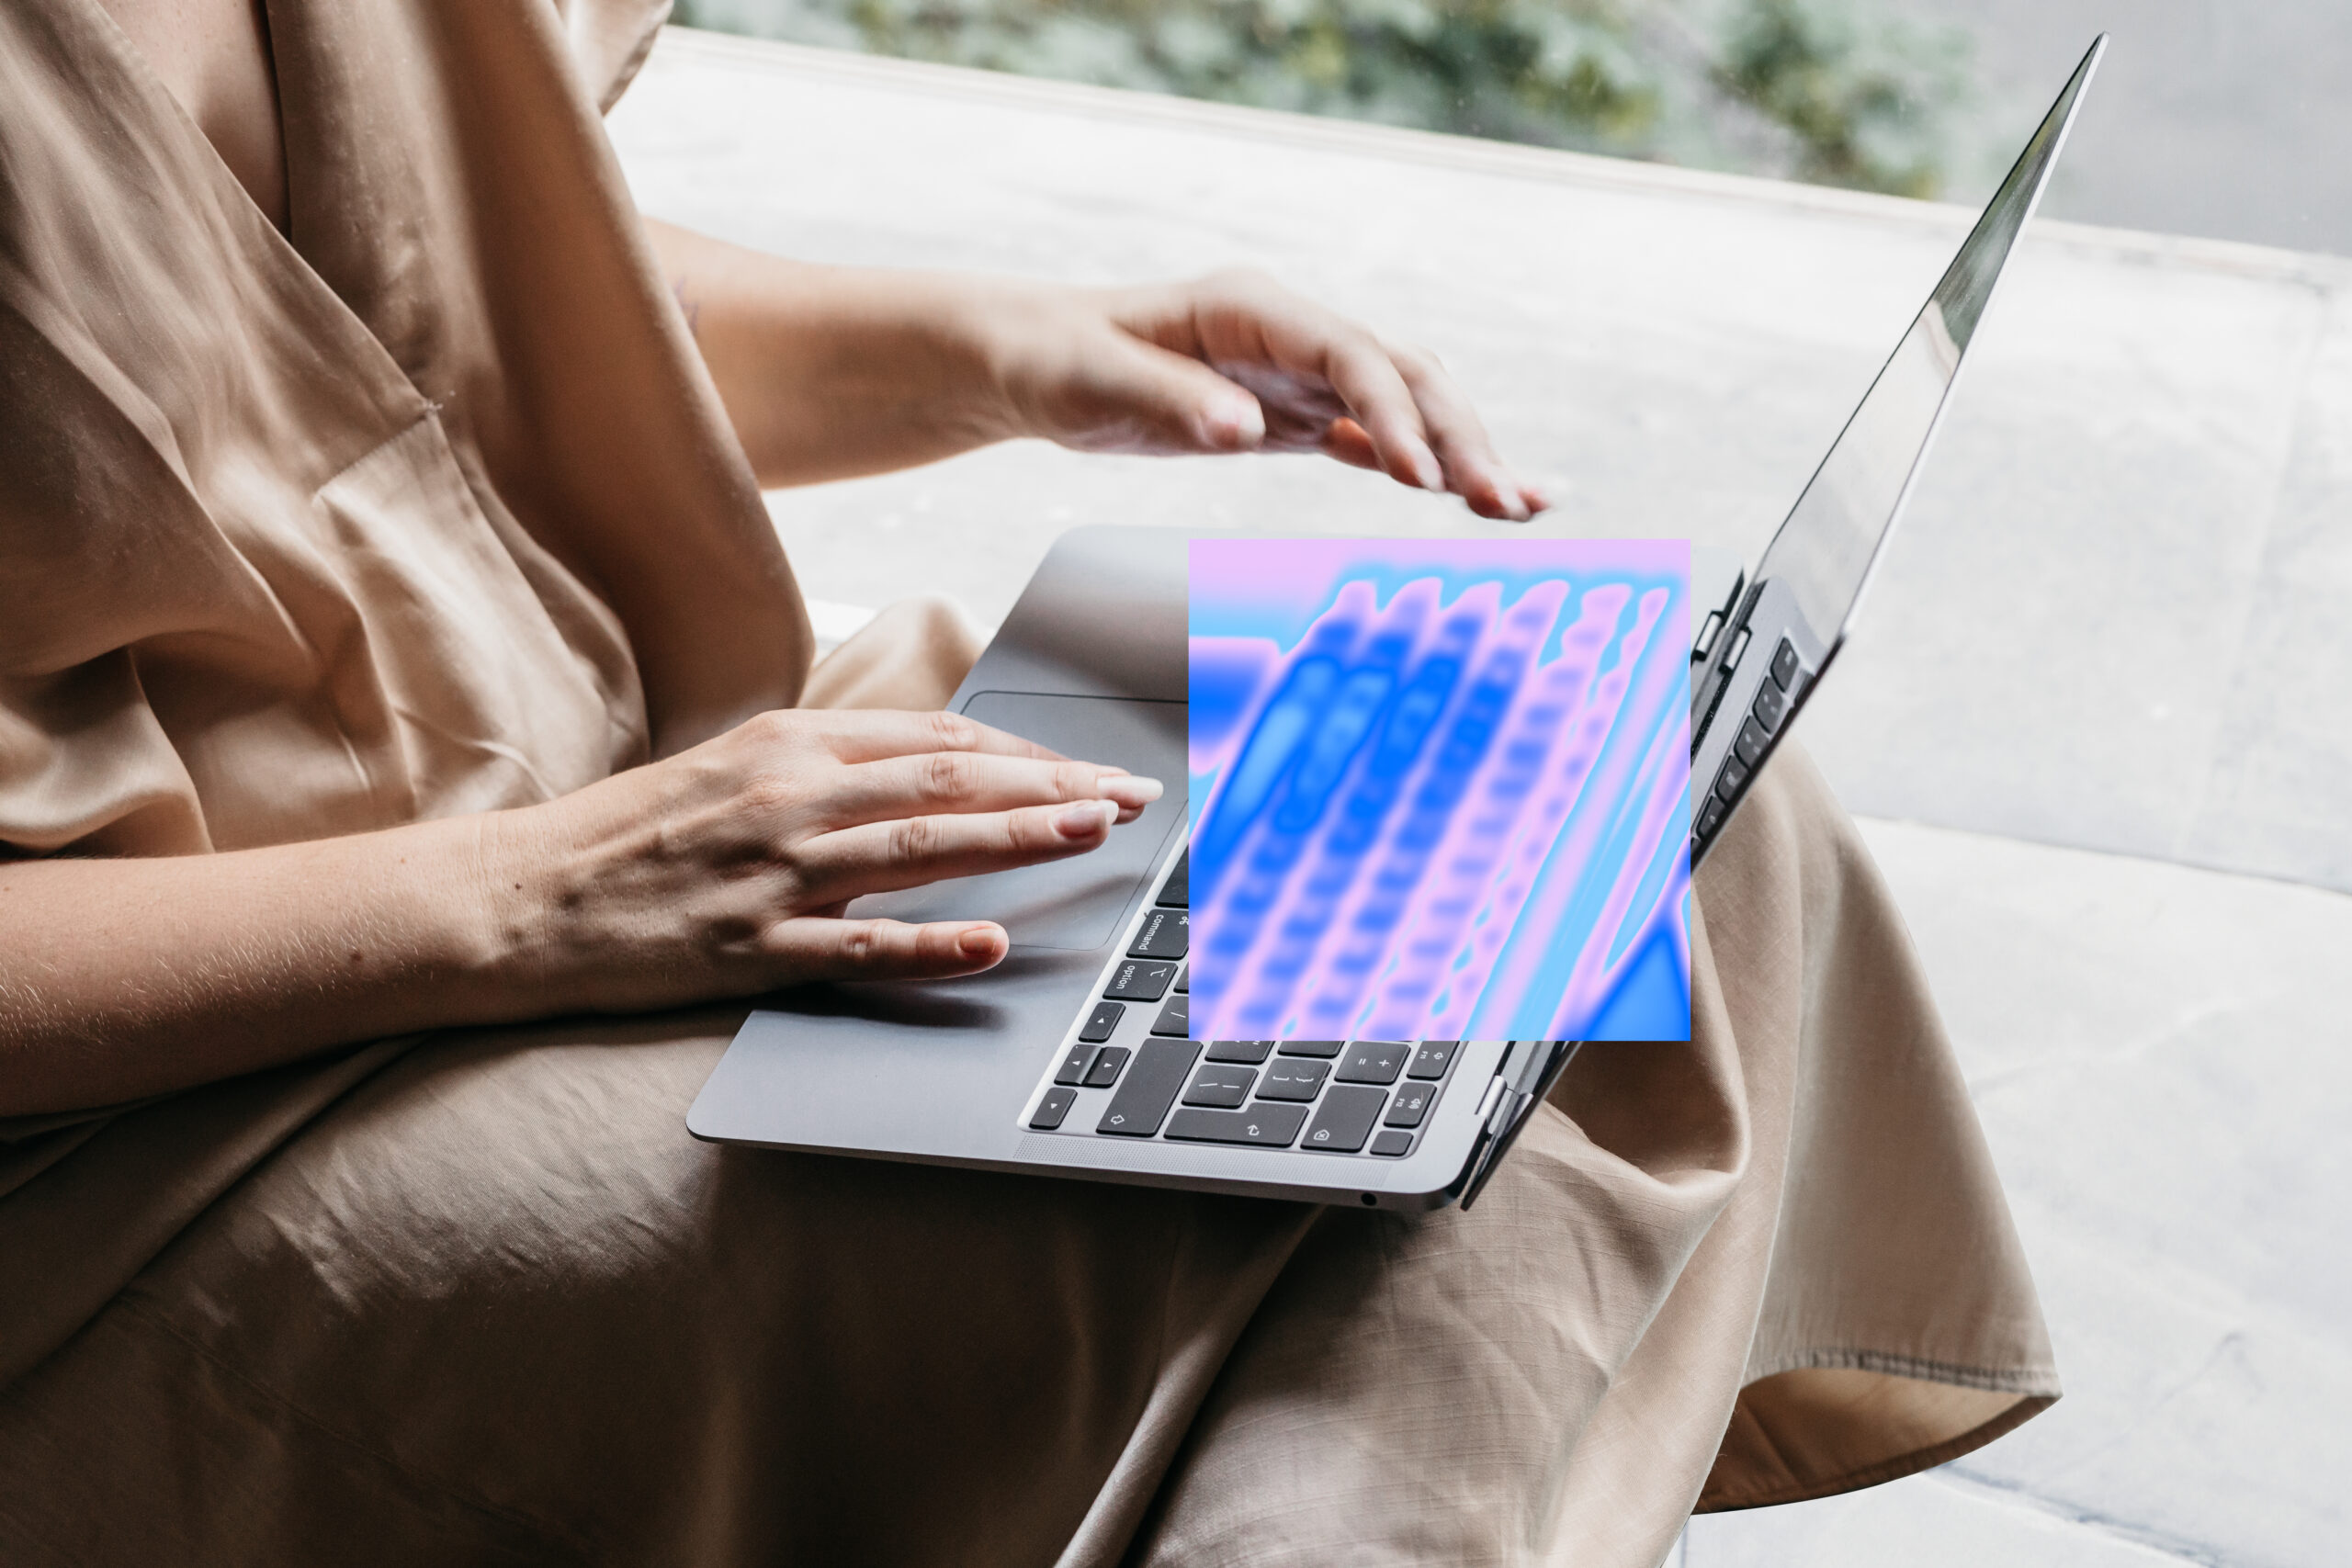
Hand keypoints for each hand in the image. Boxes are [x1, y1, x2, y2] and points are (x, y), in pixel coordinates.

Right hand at [492, 708, 1160, 1010]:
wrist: (516, 899)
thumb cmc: (629, 838)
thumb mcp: (732, 771)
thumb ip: (827, 769)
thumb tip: (928, 772)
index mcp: (790, 744)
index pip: (936, 739)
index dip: (1027, 753)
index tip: (1096, 767)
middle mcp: (790, 793)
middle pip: (946, 778)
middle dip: (1052, 784)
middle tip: (1135, 796)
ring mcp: (771, 870)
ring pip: (919, 845)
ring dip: (1016, 836)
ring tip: (1095, 833)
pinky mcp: (748, 945)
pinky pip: (854, 941)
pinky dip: (928, 940)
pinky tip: (991, 940)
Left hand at [975, 268, 1549, 521]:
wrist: (1033, 362)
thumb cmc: (1056, 362)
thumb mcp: (1094, 384)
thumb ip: (1172, 403)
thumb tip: (1247, 430)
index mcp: (1251, 310)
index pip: (1348, 354)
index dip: (1393, 412)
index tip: (1420, 476)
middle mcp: (1292, 334)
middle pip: (1402, 375)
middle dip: (1459, 436)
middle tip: (1503, 504)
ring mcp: (1302, 374)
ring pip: (1406, 404)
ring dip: (1464, 452)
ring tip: (1525, 506)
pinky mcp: (1297, 416)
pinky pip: (1378, 439)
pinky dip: (1428, 468)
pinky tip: (1480, 503)